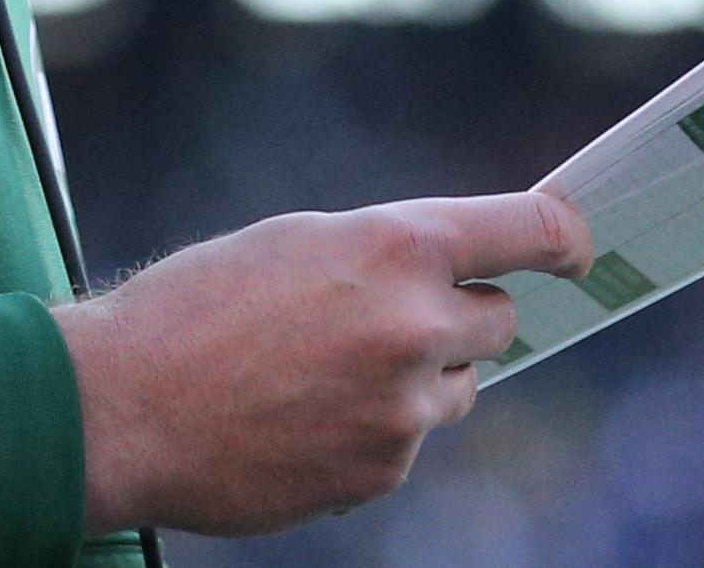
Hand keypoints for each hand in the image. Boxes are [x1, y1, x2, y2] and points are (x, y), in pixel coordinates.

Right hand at [48, 190, 592, 536]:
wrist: (124, 407)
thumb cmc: (194, 308)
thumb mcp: (295, 244)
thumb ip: (382, 255)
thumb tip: (445, 275)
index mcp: (396, 245)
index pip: (529, 230)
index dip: (566, 236)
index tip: (579, 246)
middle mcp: (417, 325)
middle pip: (499, 317)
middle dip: (461, 313)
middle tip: (392, 315)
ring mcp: (404, 409)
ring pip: (455, 387)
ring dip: (414, 377)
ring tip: (321, 371)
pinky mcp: (382, 472)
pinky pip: (405, 444)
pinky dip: (369, 432)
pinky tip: (299, 420)